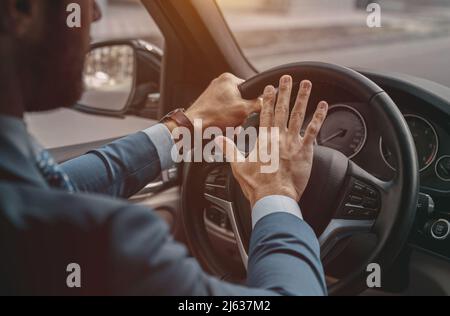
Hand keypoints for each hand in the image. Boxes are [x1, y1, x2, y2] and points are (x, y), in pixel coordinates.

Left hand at [184, 73, 260, 130]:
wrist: (193, 126)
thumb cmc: (214, 116)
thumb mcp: (243, 110)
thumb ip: (258, 104)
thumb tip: (265, 102)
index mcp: (229, 79)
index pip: (251, 88)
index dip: (253, 102)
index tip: (250, 111)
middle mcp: (220, 83)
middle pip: (242, 100)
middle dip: (241, 114)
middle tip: (237, 121)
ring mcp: (213, 94)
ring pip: (233, 108)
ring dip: (234, 120)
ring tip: (229, 126)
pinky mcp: (209, 104)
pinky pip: (224, 112)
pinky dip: (226, 121)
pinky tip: (223, 127)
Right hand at [216, 76, 327, 206]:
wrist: (274, 196)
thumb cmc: (257, 184)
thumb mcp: (237, 165)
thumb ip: (229, 149)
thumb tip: (219, 139)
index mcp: (263, 139)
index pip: (265, 113)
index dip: (267, 99)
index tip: (270, 87)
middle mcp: (278, 136)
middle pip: (282, 109)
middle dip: (285, 91)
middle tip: (288, 78)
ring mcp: (292, 142)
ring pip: (298, 115)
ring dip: (303, 98)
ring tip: (306, 84)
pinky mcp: (305, 151)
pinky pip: (313, 130)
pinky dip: (319, 117)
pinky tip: (323, 107)